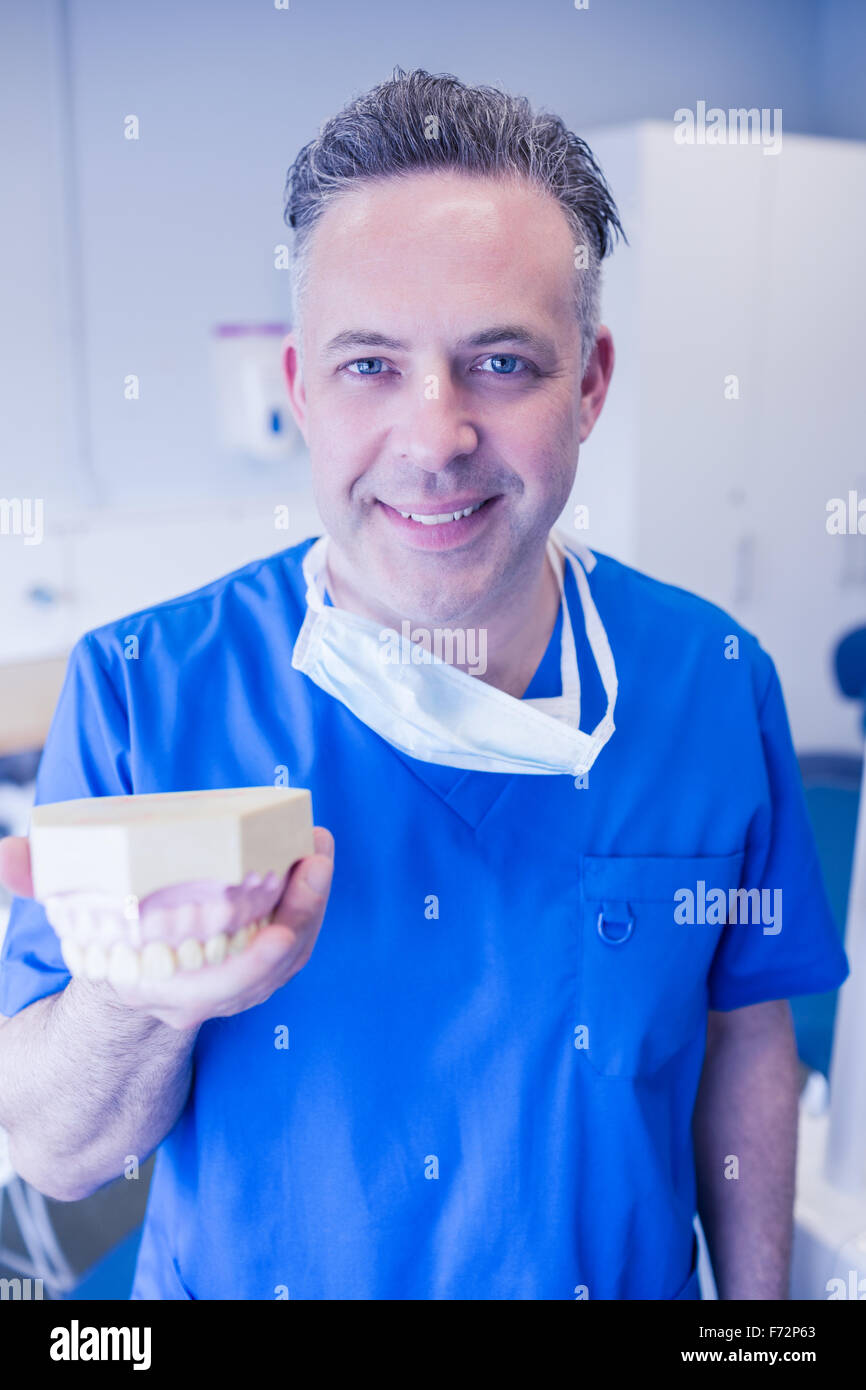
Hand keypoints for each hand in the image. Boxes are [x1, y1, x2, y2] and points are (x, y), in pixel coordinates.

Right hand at [0, 827, 334, 1030]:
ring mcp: (238, 983)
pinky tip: (313, 863)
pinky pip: (294, 944)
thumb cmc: (104, 945)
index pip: (223, 987)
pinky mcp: (256, 965)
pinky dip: (309, 907)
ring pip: (291, 953)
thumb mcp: (71, 916)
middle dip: (302, 914)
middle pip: (272, 964)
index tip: (280, 934)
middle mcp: (210, 993)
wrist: (123, 994)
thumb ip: (41, 880)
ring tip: (319, 849)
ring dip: (313, 904)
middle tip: (315, 859)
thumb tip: (4, 854)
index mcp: (166, 988)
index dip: (256, 966)